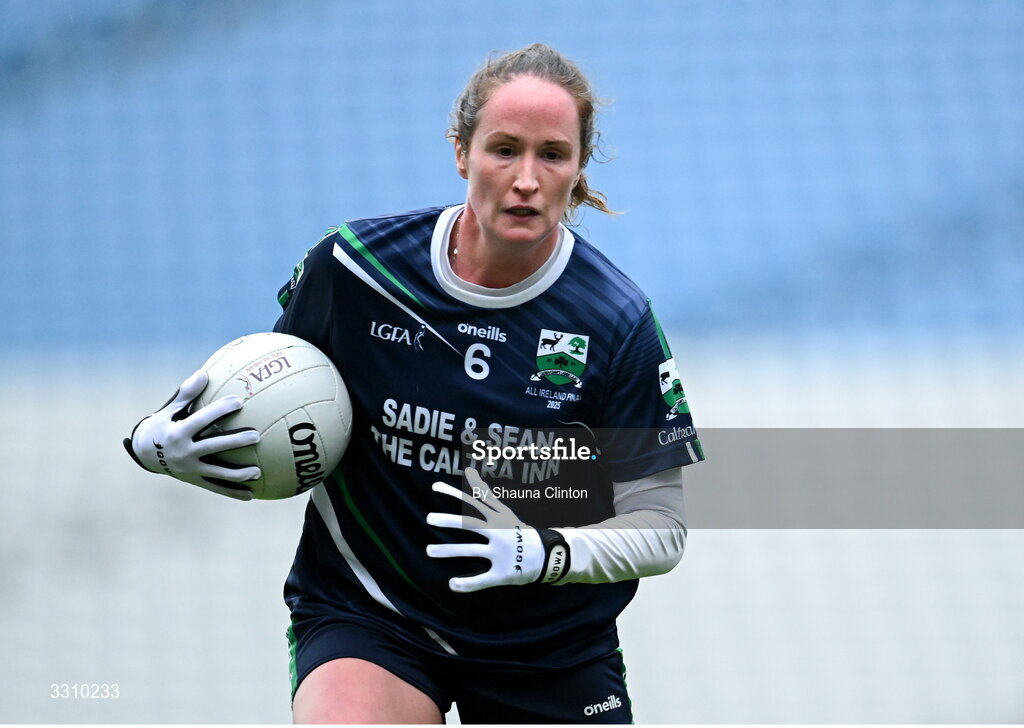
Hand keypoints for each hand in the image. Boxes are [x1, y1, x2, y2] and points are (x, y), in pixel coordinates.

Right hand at [123, 370, 259, 499]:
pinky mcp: (194, 480)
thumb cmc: (163, 425)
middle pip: (213, 446)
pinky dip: (233, 492)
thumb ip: (186, 394)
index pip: (201, 419)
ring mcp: (189, 469)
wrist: (144, 454)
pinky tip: (251, 495)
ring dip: (237, 474)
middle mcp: (183, 452)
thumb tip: (204, 373)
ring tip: (258, 471)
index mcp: (178, 432)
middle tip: (256, 436)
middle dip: (234, 442)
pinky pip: (216, 487)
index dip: (219, 410)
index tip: (239, 401)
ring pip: (217, 472)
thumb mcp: (169, 409)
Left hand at [426, 468, 569, 591]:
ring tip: (428, 550)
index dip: (454, 493)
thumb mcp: (503, 511)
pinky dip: (467, 583)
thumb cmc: (517, 532)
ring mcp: (501, 553)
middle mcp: (499, 533)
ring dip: (448, 551)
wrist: (547, 556)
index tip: (435, 487)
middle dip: (450, 521)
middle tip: (429, 518)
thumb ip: (484, 494)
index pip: (474, 502)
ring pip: (471, 551)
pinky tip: (452, 584)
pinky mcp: (503, 573)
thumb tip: (469, 472)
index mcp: (498, 518)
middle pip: (471, 525)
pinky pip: (482, 579)